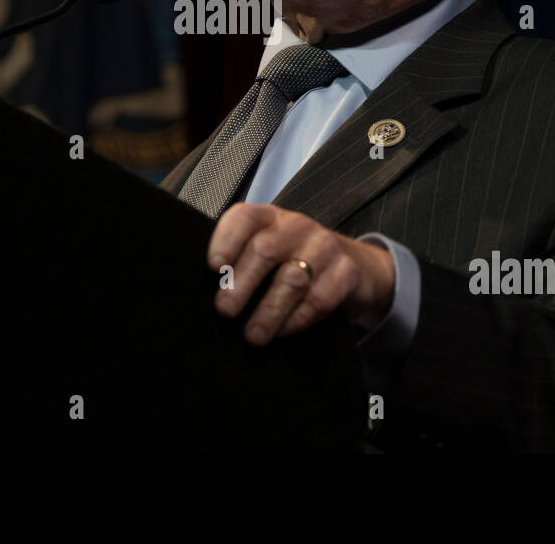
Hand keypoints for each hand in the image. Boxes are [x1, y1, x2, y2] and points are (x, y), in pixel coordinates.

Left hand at [207, 203, 395, 345]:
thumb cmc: (293, 261)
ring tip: (253, 336)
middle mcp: (296, 225)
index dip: (226, 241)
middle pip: (264, 251)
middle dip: (241, 285)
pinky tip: (282, 332)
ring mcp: (324, 246)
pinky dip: (296, 320)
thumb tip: (200, 292)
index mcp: (268, 217)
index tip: (213, 268)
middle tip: (225, 312)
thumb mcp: (267, 250)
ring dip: (268, 312)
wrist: (355, 265)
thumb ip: (239, 261)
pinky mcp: (346, 272)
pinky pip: (317, 299)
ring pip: (291, 280)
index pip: (243, 218)